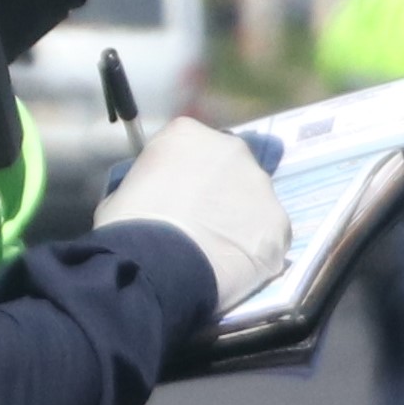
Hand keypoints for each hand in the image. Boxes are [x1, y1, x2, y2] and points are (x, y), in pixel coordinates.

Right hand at [98, 117, 290, 313]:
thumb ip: (151, 185)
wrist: (157, 264)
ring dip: (241, 221)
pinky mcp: (279, 223)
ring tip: (220, 253)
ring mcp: (260, 186)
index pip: (193, 149)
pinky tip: (236, 270)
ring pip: (255, 202)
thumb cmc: (128, 227)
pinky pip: (270, 237)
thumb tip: (158, 201)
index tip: (178, 200)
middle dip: (221, 193)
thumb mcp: (123, 193)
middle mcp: (232, 149)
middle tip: (202, 225)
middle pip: (231, 168)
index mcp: (188, 134)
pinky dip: (256, 253)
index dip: (187, 177)